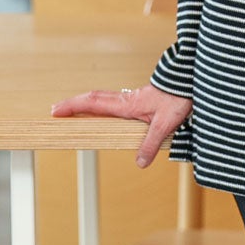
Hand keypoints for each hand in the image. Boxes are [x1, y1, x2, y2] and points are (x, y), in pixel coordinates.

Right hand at [50, 82, 191, 167]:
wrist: (189, 81)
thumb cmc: (178, 98)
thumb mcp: (165, 125)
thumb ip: (150, 143)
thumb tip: (140, 162)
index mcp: (126, 105)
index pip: (93, 103)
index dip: (73, 106)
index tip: (55, 111)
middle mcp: (125, 100)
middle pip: (92, 99)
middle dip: (73, 104)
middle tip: (55, 110)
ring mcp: (132, 98)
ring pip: (102, 99)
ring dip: (85, 103)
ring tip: (73, 111)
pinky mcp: (140, 100)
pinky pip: (114, 101)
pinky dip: (101, 105)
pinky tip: (103, 113)